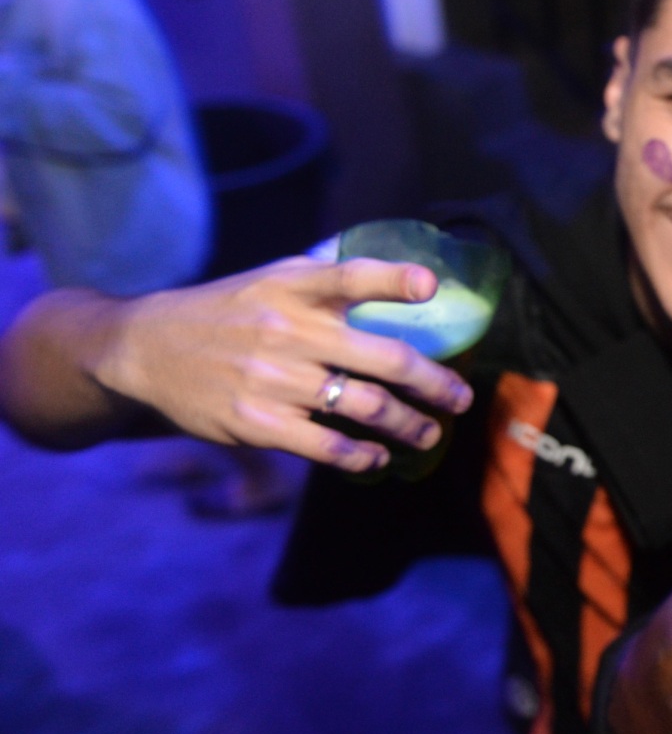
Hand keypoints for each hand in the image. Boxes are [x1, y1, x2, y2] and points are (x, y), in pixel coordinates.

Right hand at [99, 256, 473, 471]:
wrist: (147, 348)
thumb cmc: (230, 310)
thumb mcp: (273, 278)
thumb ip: (330, 280)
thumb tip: (406, 278)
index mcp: (293, 288)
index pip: (349, 276)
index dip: (393, 279)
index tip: (430, 286)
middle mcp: (287, 331)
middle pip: (382, 357)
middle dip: (434, 382)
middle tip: (461, 396)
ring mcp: (273, 379)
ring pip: (365, 407)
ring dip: (410, 425)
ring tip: (430, 431)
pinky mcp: (256, 422)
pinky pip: (327, 445)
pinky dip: (363, 455)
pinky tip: (379, 457)